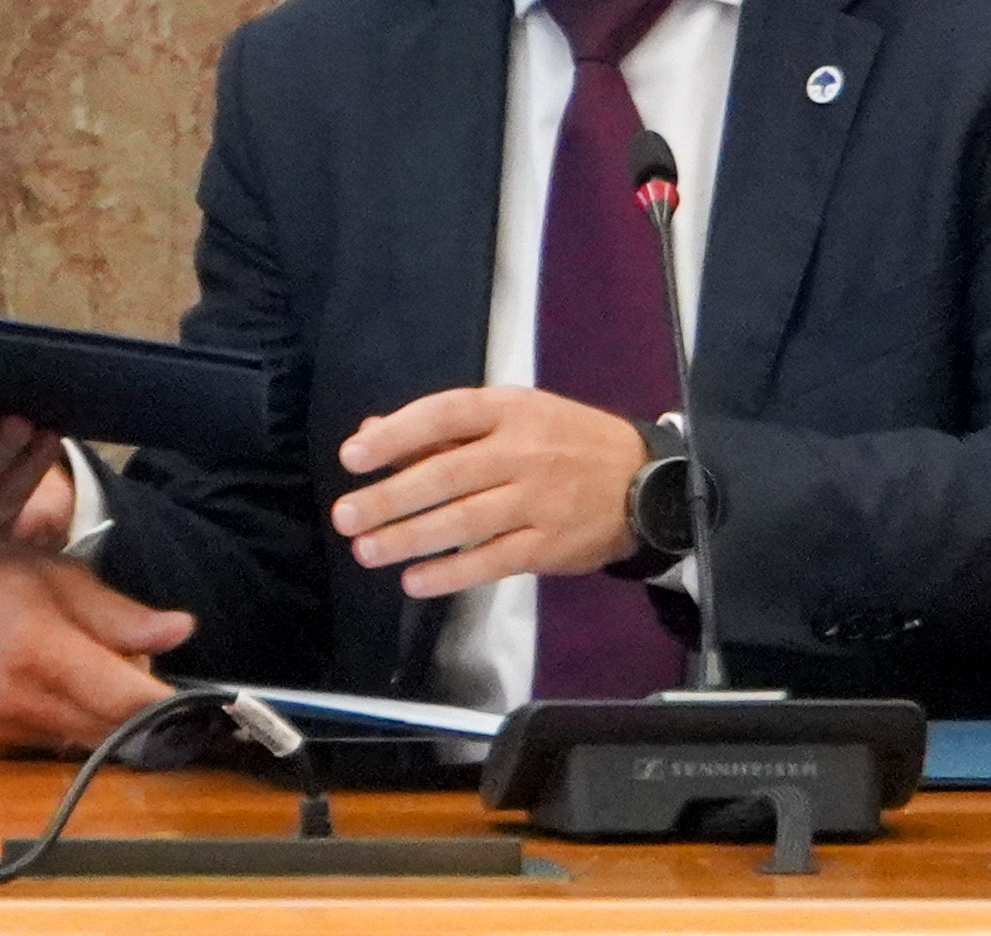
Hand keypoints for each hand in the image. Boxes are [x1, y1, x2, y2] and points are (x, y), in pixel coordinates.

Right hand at [0, 529, 190, 749]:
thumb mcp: (48, 570)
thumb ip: (116, 611)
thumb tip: (180, 631)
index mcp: (47, 654)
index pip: (133, 703)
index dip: (169, 700)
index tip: (184, 683)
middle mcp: (30, 705)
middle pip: (117, 731)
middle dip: (139, 704)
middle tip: (131, 660)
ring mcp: (9, 732)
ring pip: (88, 738)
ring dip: (106, 711)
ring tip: (85, 659)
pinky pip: (55, 738)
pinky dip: (71, 714)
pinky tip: (51, 675)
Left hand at [330, 387, 648, 599]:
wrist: (645, 482)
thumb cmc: (565, 441)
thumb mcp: (514, 414)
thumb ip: (444, 427)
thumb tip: (373, 433)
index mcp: (509, 410)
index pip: (443, 415)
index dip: (396, 436)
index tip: (353, 457)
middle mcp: (521, 452)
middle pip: (445, 475)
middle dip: (389, 498)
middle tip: (345, 517)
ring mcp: (537, 501)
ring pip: (463, 521)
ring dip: (409, 538)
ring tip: (367, 550)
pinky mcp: (548, 545)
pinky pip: (492, 560)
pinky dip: (451, 573)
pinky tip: (415, 580)